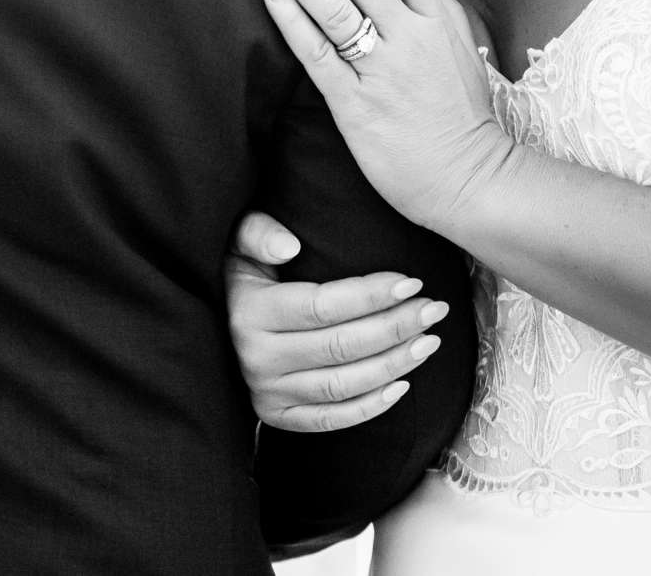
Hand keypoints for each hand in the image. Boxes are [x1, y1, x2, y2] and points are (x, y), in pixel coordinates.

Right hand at [223, 211, 451, 432]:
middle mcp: (257, 358)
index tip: (412, 283)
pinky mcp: (278, 416)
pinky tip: (402, 386)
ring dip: (393, 364)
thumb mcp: (239, 240)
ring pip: (342, 384)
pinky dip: (369, 407)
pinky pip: (330, 419)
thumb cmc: (243, 271)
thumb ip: (259, 232)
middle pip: (340, 346)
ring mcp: (268, 392)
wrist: (215, 321)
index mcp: (251, 312)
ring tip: (429, 341)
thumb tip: (289, 246)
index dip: (370, 296)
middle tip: (434, 309)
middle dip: (395, 327)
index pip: (322, 306)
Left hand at [258, 0, 518, 236]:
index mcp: (436, 18)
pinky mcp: (356, 105)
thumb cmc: (461, 115)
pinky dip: (291, 19)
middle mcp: (409, 36)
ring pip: (335, 6)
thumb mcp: (458, 48)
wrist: (469, 178)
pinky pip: (317, 54)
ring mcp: (382, 70)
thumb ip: (430, 7)